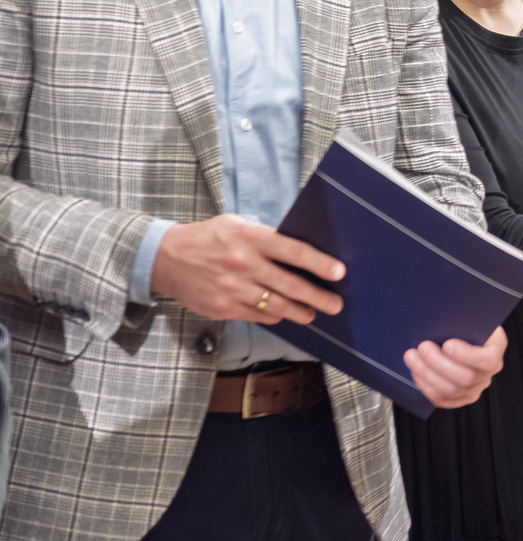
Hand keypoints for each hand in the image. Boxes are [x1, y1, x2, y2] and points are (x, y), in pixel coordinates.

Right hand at [149, 213, 344, 324]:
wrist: (165, 258)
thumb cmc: (210, 237)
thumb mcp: (238, 225)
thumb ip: (267, 237)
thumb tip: (301, 252)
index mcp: (250, 238)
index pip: (294, 251)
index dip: (319, 263)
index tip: (339, 273)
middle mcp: (243, 264)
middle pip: (290, 284)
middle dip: (318, 296)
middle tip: (336, 304)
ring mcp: (232, 289)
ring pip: (276, 306)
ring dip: (299, 311)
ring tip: (313, 313)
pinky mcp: (222, 308)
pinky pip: (257, 315)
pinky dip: (274, 315)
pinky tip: (284, 314)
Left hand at [405, 326, 506, 407]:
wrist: (465, 333)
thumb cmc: (467, 322)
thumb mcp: (471, 315)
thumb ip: (463, 319)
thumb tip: (445, 317)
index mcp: (496, 348)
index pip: (488, 360)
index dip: (466, 355)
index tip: (447, 344)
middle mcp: (489, 372)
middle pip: (465, 378)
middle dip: (438, 363)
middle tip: (423, 347)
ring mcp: (476, 387)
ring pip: (451, 390)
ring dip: (427, 374)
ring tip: (412, 357)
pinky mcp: (461, 397)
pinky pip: (442, 399)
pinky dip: (426, 386)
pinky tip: (417, 371)